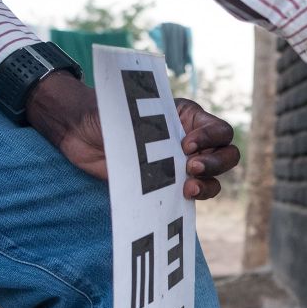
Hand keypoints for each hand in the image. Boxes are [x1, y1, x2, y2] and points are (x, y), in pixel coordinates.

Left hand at [26, 71, 239, 199]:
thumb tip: (173, 140)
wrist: (79, 132)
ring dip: (208, 185)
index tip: (185, 145)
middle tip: (191, 167)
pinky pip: (192, 195)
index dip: (210, 139)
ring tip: (188, 188)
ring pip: (214, 179)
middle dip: (216, 164)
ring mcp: (181, 165)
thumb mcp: (134, 109)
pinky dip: (193, 198)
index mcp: (189, 119)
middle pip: (227, 156)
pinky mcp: (168, 186)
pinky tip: (181, 197)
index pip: (220, 131)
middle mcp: (192, 142)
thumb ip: (156, 123)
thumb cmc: (106, 112)